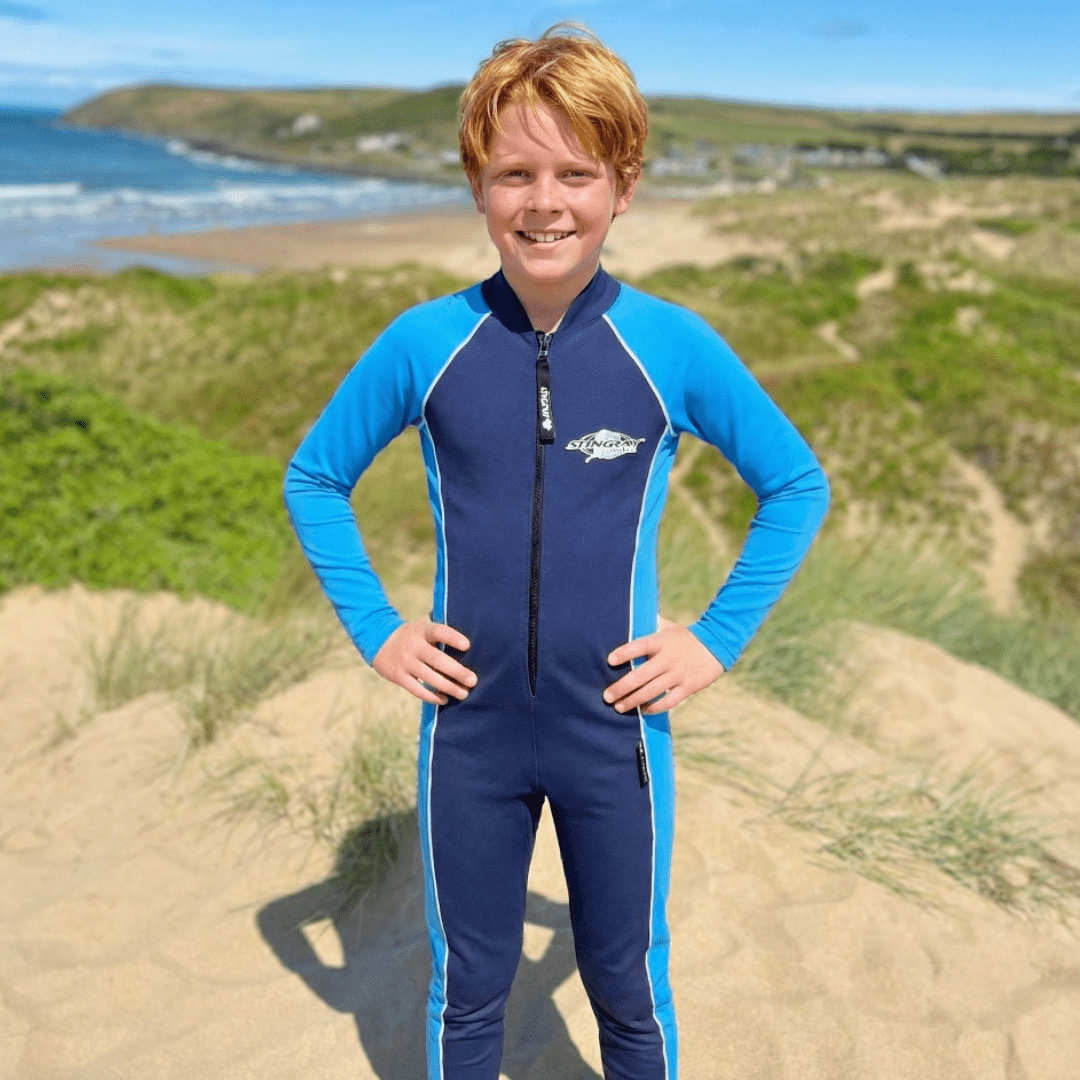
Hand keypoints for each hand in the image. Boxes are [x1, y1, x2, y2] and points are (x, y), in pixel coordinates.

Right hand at [372, 619, 475, 704]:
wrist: (380, 641)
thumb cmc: (414, 634)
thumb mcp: (423, 625)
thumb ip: (441, 626)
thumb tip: (469, 626)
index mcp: (422, 631)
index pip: (438, 631)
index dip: (452, 637)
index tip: (467, 645)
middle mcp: (414, 646)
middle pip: (436, 659)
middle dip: (456, 671)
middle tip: (473, 680)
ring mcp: (405, 662)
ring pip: (428, 677)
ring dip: (448, 687)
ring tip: (464, 694)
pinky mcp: (399, 677)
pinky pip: (417, 689)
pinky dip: (431, 696)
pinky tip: (445, 700)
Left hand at [603, 617, 724, 714]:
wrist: (717, 645)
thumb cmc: (685, 637)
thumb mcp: (669, 627)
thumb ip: (650, 625)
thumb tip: (631, 617)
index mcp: (662, 642)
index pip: (640, 646)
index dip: (625, 653)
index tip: (610, 661)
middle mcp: (669, 658)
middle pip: (642, 675)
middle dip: (622, 687)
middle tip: (607, 696)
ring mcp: (678, 674)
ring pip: (652, 691)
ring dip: (633, 700)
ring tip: (619, 707)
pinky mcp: (688, 687)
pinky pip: (669, 701)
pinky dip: (655, 707)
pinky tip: (643, 710)